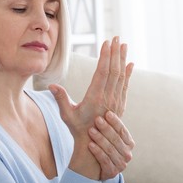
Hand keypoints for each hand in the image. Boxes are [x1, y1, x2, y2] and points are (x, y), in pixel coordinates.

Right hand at [49, 37, 133, 179]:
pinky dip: (128, 74)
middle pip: (114, 71)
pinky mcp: (120, 105)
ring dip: (122, 59)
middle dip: (115, 53)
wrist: (94, 145)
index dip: (105, 56)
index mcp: (95, 97)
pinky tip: (130, 64)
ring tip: (124, 45)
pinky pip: (125, 86)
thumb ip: (60, 99)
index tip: (107, 42)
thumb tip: (51, 85)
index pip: (102, 72)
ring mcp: (116, 101)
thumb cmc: (77, 129)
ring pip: (121, 76)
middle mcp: (108, 98)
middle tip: (116, 37)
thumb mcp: (66, 114)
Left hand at [88, 111, 134, 179]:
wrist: (90, 166)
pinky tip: (90, 145)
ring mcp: (121, 163)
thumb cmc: (97, 143)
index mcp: (128, 141)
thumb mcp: (103, 132)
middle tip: (97, 120)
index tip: (107, 113)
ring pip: (111, 149)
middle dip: (106, 128)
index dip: (115, 121)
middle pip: (117, 139)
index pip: (122, 130)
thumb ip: (106, 119)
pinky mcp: (112, 172)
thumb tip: (112, 94)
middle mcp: (127, 153)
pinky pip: (105, 160)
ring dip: (100, 139)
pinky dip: (97, 152)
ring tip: (90, 131)